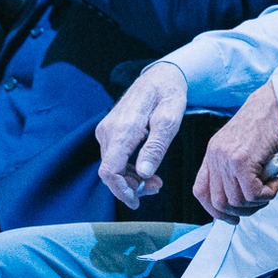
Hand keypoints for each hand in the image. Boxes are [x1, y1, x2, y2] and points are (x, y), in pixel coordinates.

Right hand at [96, 62, 189, 209]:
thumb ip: (156, 148)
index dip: (121, 190)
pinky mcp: (110, 130)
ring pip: (112, 166)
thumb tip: (144, 175)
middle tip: (156, 188)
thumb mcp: (170, 121)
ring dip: (131, 179)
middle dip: (130, 186)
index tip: (136, 202)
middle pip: (110, 171)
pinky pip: (114, 157)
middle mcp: (109, 129)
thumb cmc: (168, 95)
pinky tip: (145, 171)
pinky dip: (128, 168)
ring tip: (155, 182)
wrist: (160, 76)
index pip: (110, 170)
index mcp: (123, 128)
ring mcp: (107, 129)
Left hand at [193, 84, 277, 221]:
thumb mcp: (241, 145)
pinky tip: (276, 182)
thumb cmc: (266, 123)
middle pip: (218, 202)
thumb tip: (239, 200)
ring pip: (237, 201)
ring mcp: (228, 159)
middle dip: (241, 211)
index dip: (215, 211)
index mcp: (212, 153)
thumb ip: (234, 168)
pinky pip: (252, 194)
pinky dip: (267, 195)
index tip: (232, 217)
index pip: (201, 191)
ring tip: (271, 187)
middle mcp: (216, 156)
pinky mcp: (243, 161)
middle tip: (259, 202)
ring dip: (258, 202)